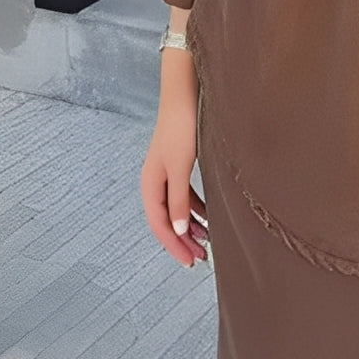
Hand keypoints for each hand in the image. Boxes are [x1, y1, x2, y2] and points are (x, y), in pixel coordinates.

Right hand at [140, 97, 208, 267]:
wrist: (185, 96)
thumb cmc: (182, 128)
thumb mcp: (181, 167)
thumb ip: (179, 199)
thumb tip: (177, 230)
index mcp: (150, 185)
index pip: (160, 225)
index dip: (174, 246)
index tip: (190, 262)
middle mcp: (155, 182)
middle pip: (166, 220)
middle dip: (182, 241)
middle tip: (200, 259)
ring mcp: (167, 174)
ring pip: (176, 209)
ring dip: (190, 227)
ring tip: (206, 242)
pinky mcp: (179, 165)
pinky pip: (185, 196)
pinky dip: (195, 209)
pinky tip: (208, 217)